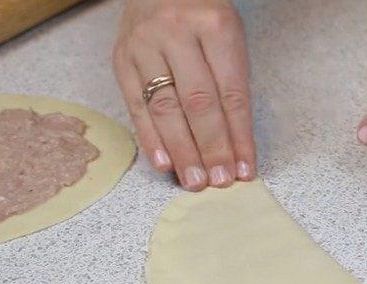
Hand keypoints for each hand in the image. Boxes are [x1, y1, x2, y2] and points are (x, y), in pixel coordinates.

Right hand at [113, 0, 254, 190]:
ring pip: (165, 108)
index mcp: (215, 25)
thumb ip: (231, 85)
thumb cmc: (203, 17)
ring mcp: (144, 45)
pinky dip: (151, 139)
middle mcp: (176, 33)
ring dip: (182, 151)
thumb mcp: (229, 39)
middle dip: (212, 148)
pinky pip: (136, 106)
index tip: (246, 168)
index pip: (231, 92)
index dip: (239, 136)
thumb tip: (235, 147)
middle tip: (220, 182)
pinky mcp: (121, 59)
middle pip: (198, 102)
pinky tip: (164, 164)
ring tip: (194, 181)